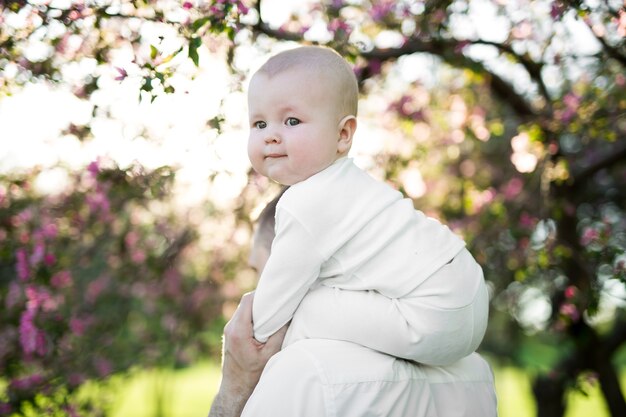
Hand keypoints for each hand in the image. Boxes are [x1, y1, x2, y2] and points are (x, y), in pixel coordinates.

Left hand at [209, 292, 287, 416]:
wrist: (235, 388)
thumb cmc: (252, 374)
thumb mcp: (270, 354)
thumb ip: (279, 333)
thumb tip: (289, 315)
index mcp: (238, 330)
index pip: (248, 300)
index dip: (262, 293)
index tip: (276, 292)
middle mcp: (230, 327)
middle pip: (245, 302)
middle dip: (261, 299)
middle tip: (277, 299)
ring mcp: (228, 330)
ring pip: (243, 309)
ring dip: (257, 307)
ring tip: (273, 310)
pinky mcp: (231, 333)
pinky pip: (242, 317)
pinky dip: (253, 315)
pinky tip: (265, 320)